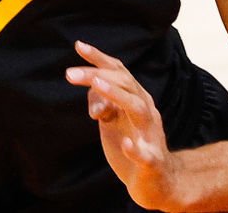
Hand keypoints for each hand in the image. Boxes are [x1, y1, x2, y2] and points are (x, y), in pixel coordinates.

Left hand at [67, 41, 189, 209]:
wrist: (157, 181)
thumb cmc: (132, 143)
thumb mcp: (112, 120)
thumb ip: (101, 102)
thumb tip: (92, 96)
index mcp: (137, 100)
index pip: (120, 72)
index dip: (100, 59)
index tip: (78, 45)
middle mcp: (147, 112)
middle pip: (125, 85)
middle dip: (97, 76)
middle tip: (69, 74)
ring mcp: (151, 136)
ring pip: (138, 109)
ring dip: (117, 95)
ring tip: (96, 85)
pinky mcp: (153, 162)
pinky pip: (147, 154)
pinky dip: (136, 149)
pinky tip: (125, 144)